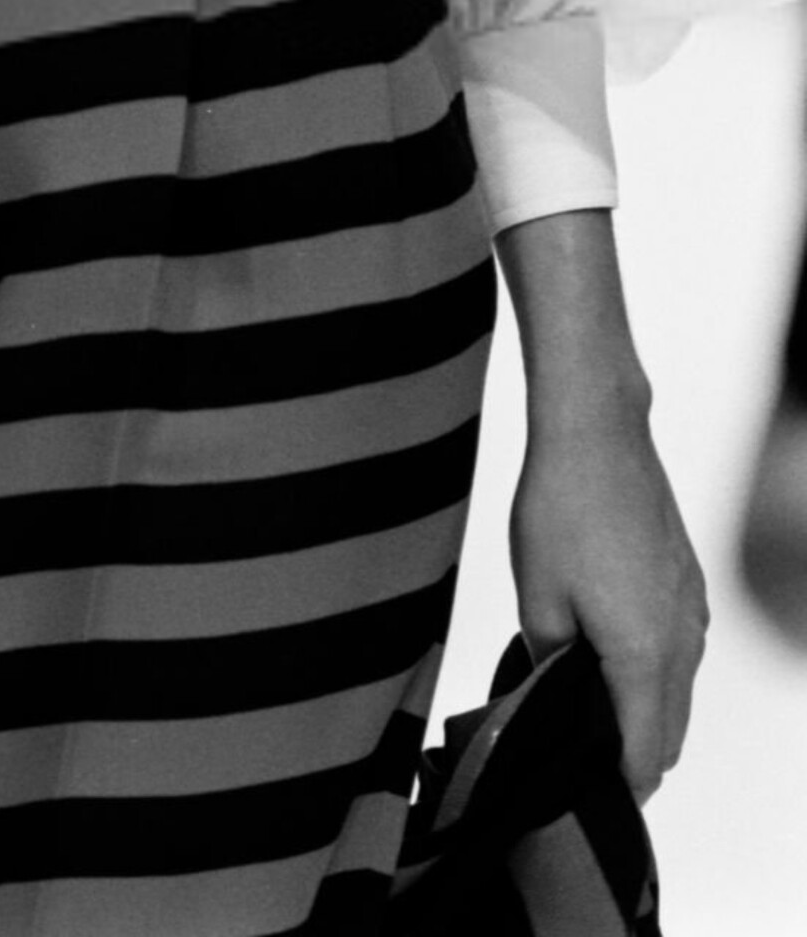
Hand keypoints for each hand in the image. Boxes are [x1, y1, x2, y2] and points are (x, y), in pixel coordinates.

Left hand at [509, 392, 707, 798]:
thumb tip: (553, 700)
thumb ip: (548, 664)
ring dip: (644, 713)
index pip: (643, 754)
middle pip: (669, 734)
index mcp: (645, 655)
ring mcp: (692, 610)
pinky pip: (680, 651)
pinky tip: (606, 652)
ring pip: (678, 693)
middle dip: (631, 757)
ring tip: (584, 704)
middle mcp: (682, 640)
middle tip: (577, 757)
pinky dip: (654, 672)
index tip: (584, 795)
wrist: (598, 433)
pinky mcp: (688, 583)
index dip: (616, 786)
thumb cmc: (562, 508)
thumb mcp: (537, 597)